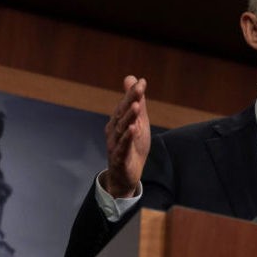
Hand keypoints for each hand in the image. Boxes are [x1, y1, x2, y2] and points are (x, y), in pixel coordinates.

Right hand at [103, 75, 150, 197]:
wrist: (125, 176)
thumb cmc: (132, 147)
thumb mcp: (139, 124)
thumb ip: (137, 103)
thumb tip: (134, 79)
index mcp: (118, 122)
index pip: (125, 105)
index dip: (133, 94)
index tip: (142, 82)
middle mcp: (114, 131)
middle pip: (122, 114)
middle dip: (130, 101)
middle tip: (138, 89)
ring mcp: (115, 145)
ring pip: (121, 129)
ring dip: (128, 117)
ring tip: (135, 106)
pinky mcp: (119, 158)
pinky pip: (123, 147)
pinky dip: (127, 138)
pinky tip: (132, 129)